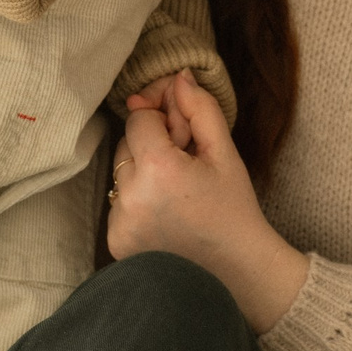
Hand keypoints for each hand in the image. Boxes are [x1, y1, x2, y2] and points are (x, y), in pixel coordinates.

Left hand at [106, 72, 307, 333]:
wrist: (237, 273)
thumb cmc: (235, 211)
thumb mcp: (224, 154)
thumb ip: (200, 109)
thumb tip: (177, 77)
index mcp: (158, 168)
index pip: (138, 118)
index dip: (161, 121)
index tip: (184, 136)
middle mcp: (130, 196)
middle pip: (125, 145)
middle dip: (150, 146)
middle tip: (186, 165)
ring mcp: (119, 223)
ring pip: (119, 175)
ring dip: (141, 174)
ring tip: (177, 195)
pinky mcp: (115, 244)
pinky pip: (118, 205)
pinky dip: (136, 203)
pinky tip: (166, 216)